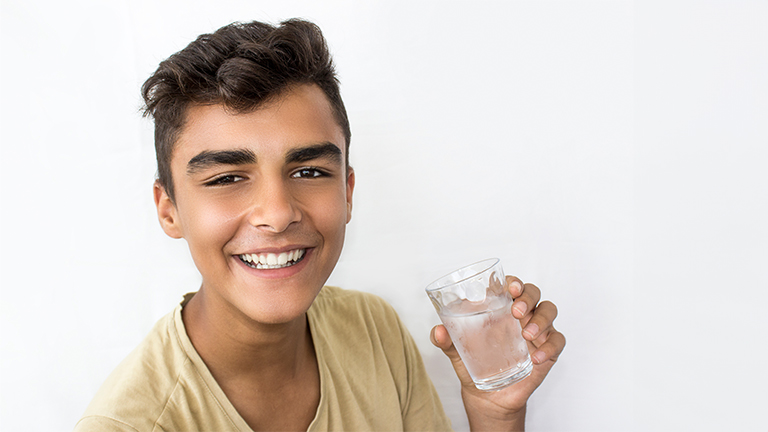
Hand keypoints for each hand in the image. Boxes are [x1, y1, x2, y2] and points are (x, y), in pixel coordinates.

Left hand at [430, 276, 564, 430]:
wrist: (487, 397)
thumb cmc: (473, 364)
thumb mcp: (456, 352)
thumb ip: (446, 341)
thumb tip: (437, 331)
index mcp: (500, 307)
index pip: (511, 285)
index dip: (514, 281)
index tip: (511, 287)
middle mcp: (521, 314)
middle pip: (534, 292)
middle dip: (528, 297)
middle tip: (516, 311)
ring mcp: (537, 331)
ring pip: (549, 310)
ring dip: (541, 319)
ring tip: (527, 334)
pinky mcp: (547, 351)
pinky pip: (557, 341)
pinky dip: (550, 346)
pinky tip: (537, 357)